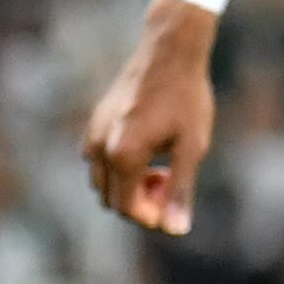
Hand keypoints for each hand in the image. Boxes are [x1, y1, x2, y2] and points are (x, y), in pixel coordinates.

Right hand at [82, 14, 218, 236]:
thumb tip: (176, 230)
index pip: (128, 208)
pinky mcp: (93, 124)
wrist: (168, 53)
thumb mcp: (192, 147)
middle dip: (141, 202)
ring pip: (102, 182)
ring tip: (162, 166)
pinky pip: (98, 162)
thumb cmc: (186, 99)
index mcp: (122, 156)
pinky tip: (148, 151)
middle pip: (112, 200)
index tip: (174, 205)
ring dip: (129, 186)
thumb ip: (180, 190)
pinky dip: (119, 168)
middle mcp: (98, 149)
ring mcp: (92, 135)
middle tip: (171, 181)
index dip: (152, 216)